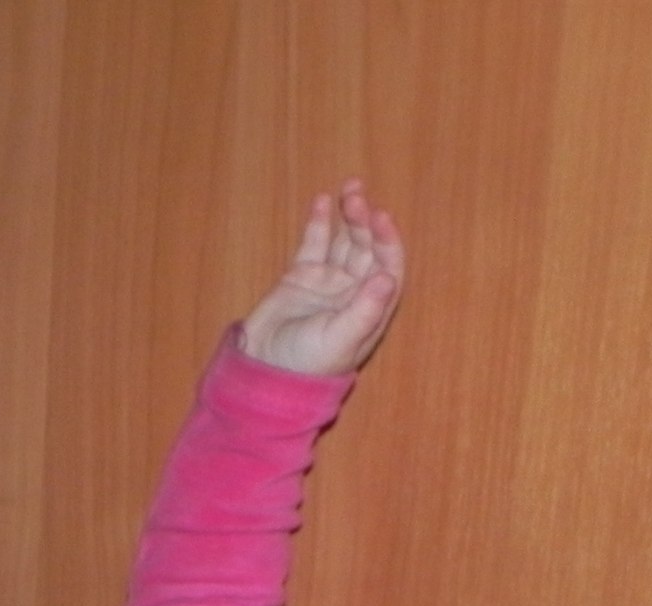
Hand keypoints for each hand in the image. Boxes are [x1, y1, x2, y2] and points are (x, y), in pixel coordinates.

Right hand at [239, 180, 404, 378]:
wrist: (264, 371)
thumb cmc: (307, 364)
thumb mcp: (339, 341)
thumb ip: (364, 310)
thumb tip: (387, 278)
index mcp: (370, 308)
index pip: (387, 266)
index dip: (387, 240)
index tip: (379, 217)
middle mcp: (353, 291)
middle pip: (366, 247)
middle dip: (364, 221)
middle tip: (355, 197)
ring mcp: (327, 282)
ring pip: (343, 241)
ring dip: (348, 215)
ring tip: (348, 189)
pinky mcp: (301, 276)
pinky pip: (314, 244)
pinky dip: (320, 223)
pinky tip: (322, 201)